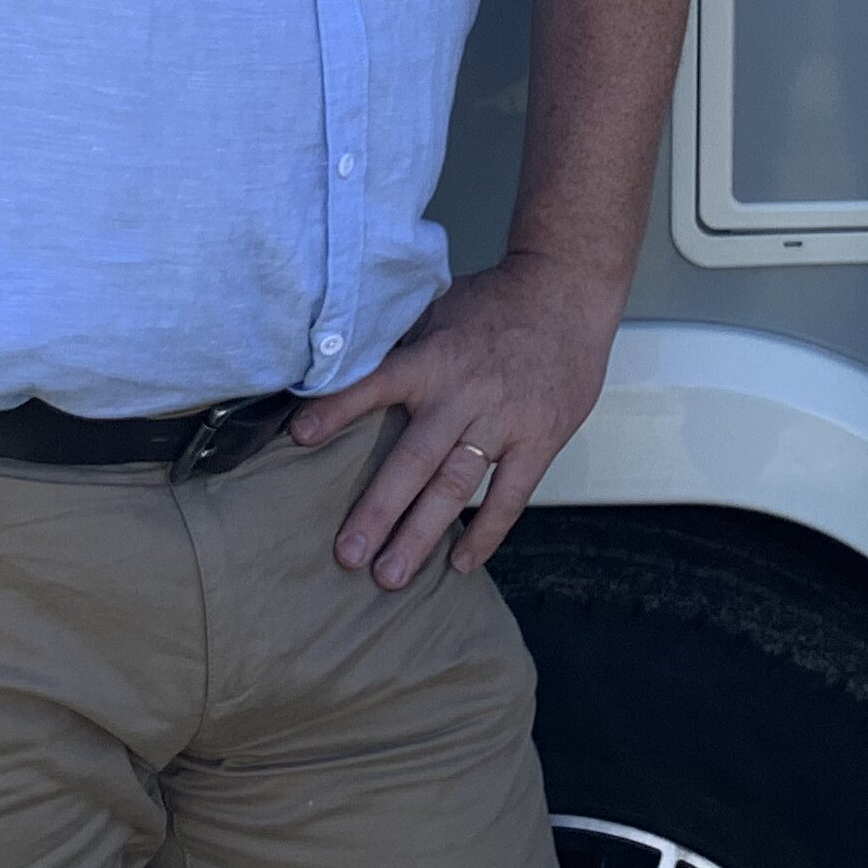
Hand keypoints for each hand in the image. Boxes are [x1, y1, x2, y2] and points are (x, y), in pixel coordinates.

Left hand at [295, 251, 620, 588]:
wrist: (568, 290)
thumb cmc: (496, 302)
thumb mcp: (439, 310)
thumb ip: (401, 347)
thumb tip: (341, 369)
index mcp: (432, 358)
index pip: (376, 383)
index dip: (337, 409)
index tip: (300, 437)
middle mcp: (463, 393)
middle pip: (414, 460)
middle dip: (379, 510)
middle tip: (348, 555)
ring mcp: (504, 420)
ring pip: (456, 485)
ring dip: (422, 534)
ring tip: (390, 577)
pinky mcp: (540, 437)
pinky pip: (510, 495)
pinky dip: (487, 531)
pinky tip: (461, 562)